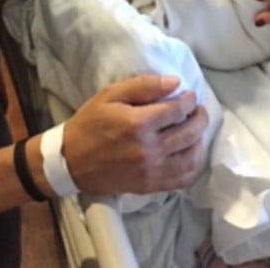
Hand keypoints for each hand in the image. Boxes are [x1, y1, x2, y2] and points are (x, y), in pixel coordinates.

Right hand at [62, 76, 207, 194]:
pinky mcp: (150, 186)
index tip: (189, 95)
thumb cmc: (90, 124)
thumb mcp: (110, 95)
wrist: (70, 161)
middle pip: (189, 133)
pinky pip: (183, 178)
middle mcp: (149, 149)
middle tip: (197, 109)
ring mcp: (151, 171)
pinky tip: (189, 152)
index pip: (177, 110)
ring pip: (191, 157)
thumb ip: (143, 85)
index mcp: (138, 124)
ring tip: (195, 129)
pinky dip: (193, 165)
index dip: (188, 100)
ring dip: (199, 140)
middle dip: (199, 117)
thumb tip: (174, 83)